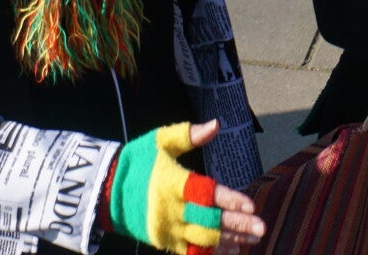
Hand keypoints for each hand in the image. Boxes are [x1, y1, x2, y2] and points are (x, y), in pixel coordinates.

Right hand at [104, 121, 264, 254]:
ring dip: (230, 240)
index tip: (251, 204)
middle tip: (262, 227)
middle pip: (209, 220)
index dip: (229, 200)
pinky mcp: (164, 241)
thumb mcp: (158, 142)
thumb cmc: (136, 162)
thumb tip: (216, 125)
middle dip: (237, 224)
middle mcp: (171, 210)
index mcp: (172, 183)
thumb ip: (188, 135)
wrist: (105, 192)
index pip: (205, 194)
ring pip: (204, 240)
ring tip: (253, 240)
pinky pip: (192, 252)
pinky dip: (212, 253)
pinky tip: (232, 250)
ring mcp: (167, 229)